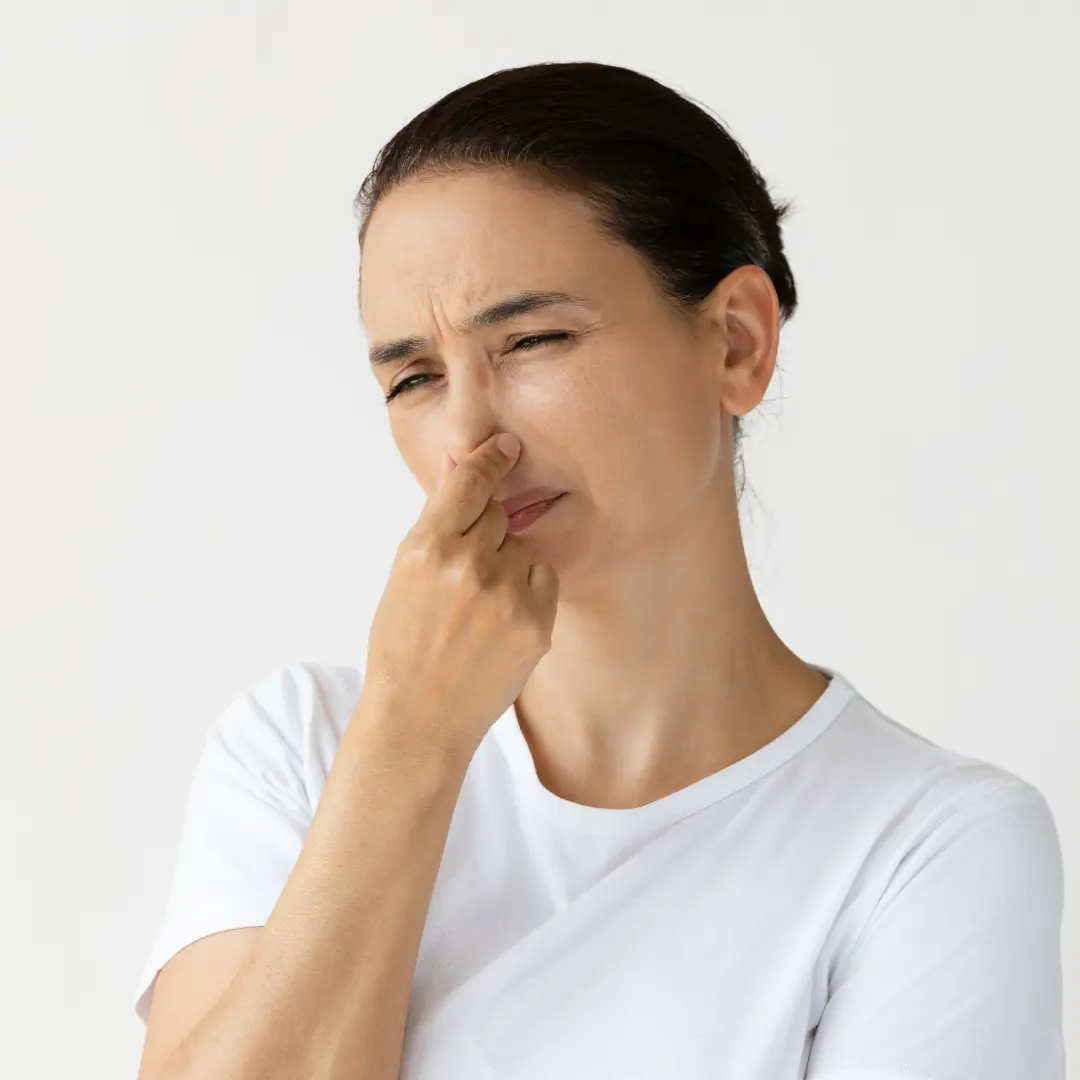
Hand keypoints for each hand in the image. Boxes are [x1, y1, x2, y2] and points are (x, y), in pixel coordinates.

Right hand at [362, 433, 559, 759]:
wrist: (419, 716)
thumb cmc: (403, 644)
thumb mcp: (404, 574)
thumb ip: (436, 519)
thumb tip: (458, 464)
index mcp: (426, 547)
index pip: (469, 481)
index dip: (490, 459)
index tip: (507, 446)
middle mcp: (468, 565)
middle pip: (497, 514)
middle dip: (485, 534)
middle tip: (463, 578)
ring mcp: (506, 595)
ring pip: (521, 548)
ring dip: (507, 566)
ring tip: (478, 611)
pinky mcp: (537, 622)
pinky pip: (543, 578)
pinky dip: (528, 592)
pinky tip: (500, 624)